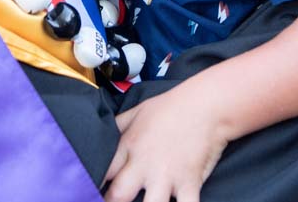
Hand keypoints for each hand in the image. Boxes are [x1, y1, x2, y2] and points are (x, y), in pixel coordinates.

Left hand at [103, 86, 227, 201]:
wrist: (206, 105)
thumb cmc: (170, 107)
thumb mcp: (136, 111)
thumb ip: (116, 126)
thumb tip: (99, 134)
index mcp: (128, 146)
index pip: (101, 172)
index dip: (92, 184)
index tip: (90, 191)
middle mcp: (144, 164)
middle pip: (118, 196)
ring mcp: (167, 176)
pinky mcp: (189, 183)